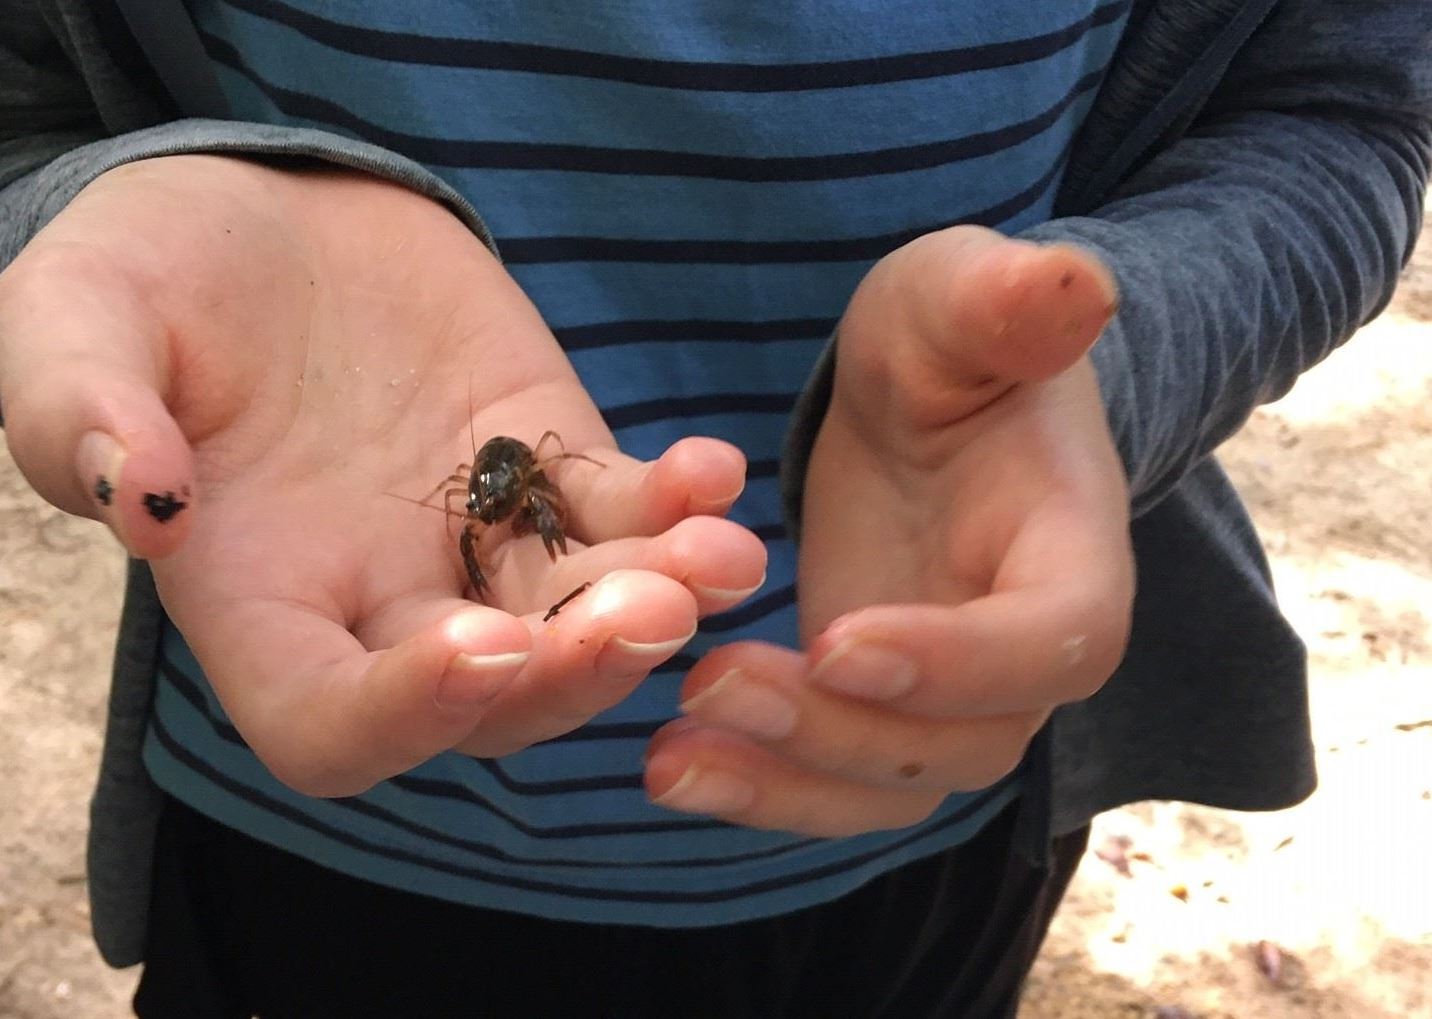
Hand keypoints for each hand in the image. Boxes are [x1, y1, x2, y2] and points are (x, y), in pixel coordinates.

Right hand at [0, 156, 764, 794]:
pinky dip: (675, 504)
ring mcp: (477, 542)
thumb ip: (78, 413)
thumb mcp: (77, 323)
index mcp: (260, 606)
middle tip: (649, 612)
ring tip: (723, 555)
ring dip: (659, 600)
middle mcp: (380, 601)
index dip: (407, 716)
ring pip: (582, 619)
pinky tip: (713, 470)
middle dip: (577, 672)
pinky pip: (621, 511)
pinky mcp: (546, 465)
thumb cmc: (149, 277)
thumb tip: (140, 504)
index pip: (333, 728)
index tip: (480, 647)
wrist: (262, 213)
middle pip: (496, 703)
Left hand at [646, 226, 1132, 835]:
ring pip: (889, 788)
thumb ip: (1008, 302)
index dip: (962, 660)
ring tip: (669, 760)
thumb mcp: (962, 300)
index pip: (1058, 640)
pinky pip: (831, 781)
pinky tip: (666, 764)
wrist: (924, 403)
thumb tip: (1074, 285)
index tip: (841, 639)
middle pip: (964, 743)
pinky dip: (758, 788)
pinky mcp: (871, 709)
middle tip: (714, 682)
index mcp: (1072, 554)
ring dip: (784, 787)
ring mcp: (946, 696)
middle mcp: (1023, 652)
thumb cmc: (953, 344)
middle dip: (838, 731)